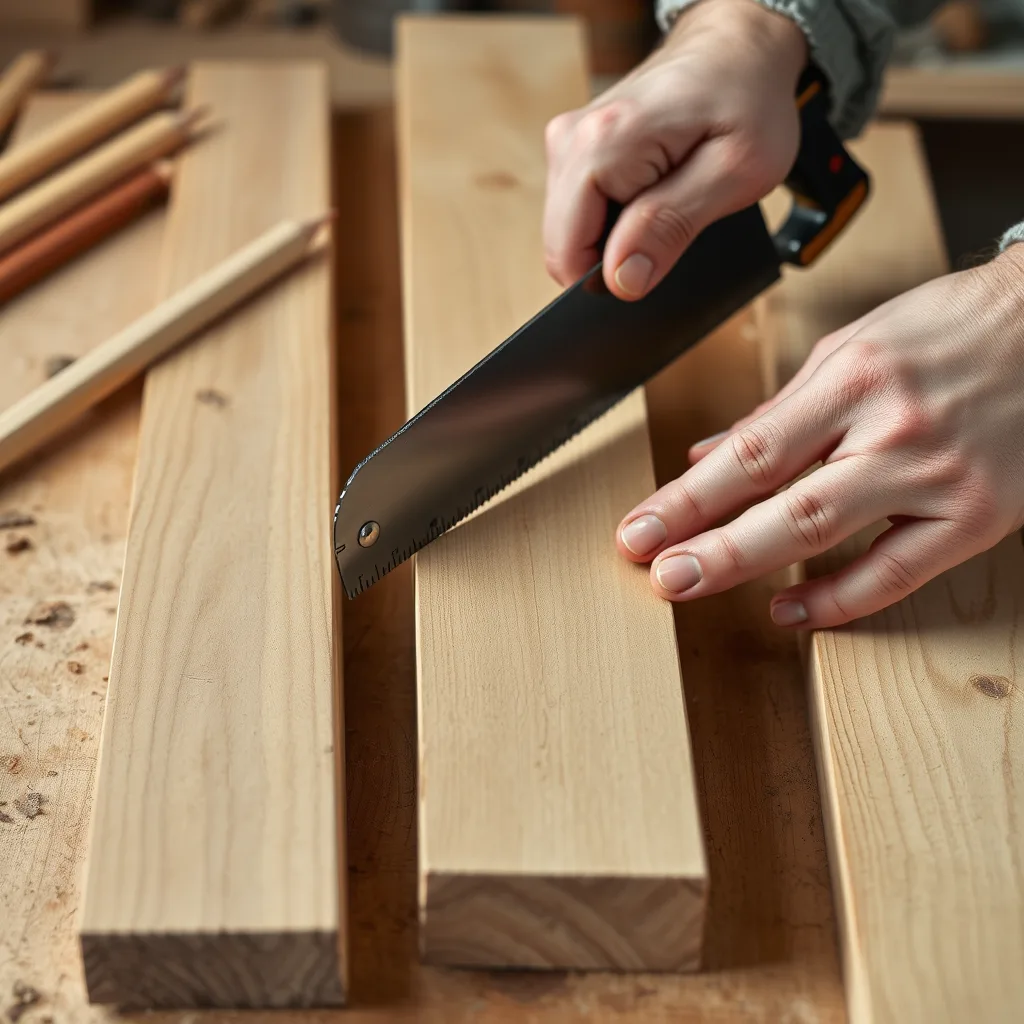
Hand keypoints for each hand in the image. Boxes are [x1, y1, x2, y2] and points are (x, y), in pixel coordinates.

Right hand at [543, 0, 806, 299]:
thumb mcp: (733, 173)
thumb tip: (621, 280)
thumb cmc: (748, 99)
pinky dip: (617, 217)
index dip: (610, 278)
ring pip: (573, 231)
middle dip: (616, 256)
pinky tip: (655, 192)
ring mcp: (568, 141)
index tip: (658, 263)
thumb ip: (670, 228)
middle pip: (565, 245)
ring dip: (620, 235)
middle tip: (675, 223)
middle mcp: (571, 139)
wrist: (741, 45)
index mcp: (602, 145)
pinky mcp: (576, 148)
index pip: (568, 253)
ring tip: (670, 199)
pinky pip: (582, 211)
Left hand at [616, 248, 1023, 627]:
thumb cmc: (948, 331)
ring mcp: (936, 474)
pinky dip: (838, 599)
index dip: (687, 497)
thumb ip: (778, 411)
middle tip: (654, 570)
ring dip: (751, 567)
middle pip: (781, 497)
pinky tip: (790, 610)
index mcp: (852, 376)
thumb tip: (708, 457)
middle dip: (706, 541)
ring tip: (694, 587)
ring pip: (828, 533)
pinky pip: (898, 573)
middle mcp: (891, 427)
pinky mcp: (976, 516)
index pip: (750, 452)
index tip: (640, 528)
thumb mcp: (851, 350)